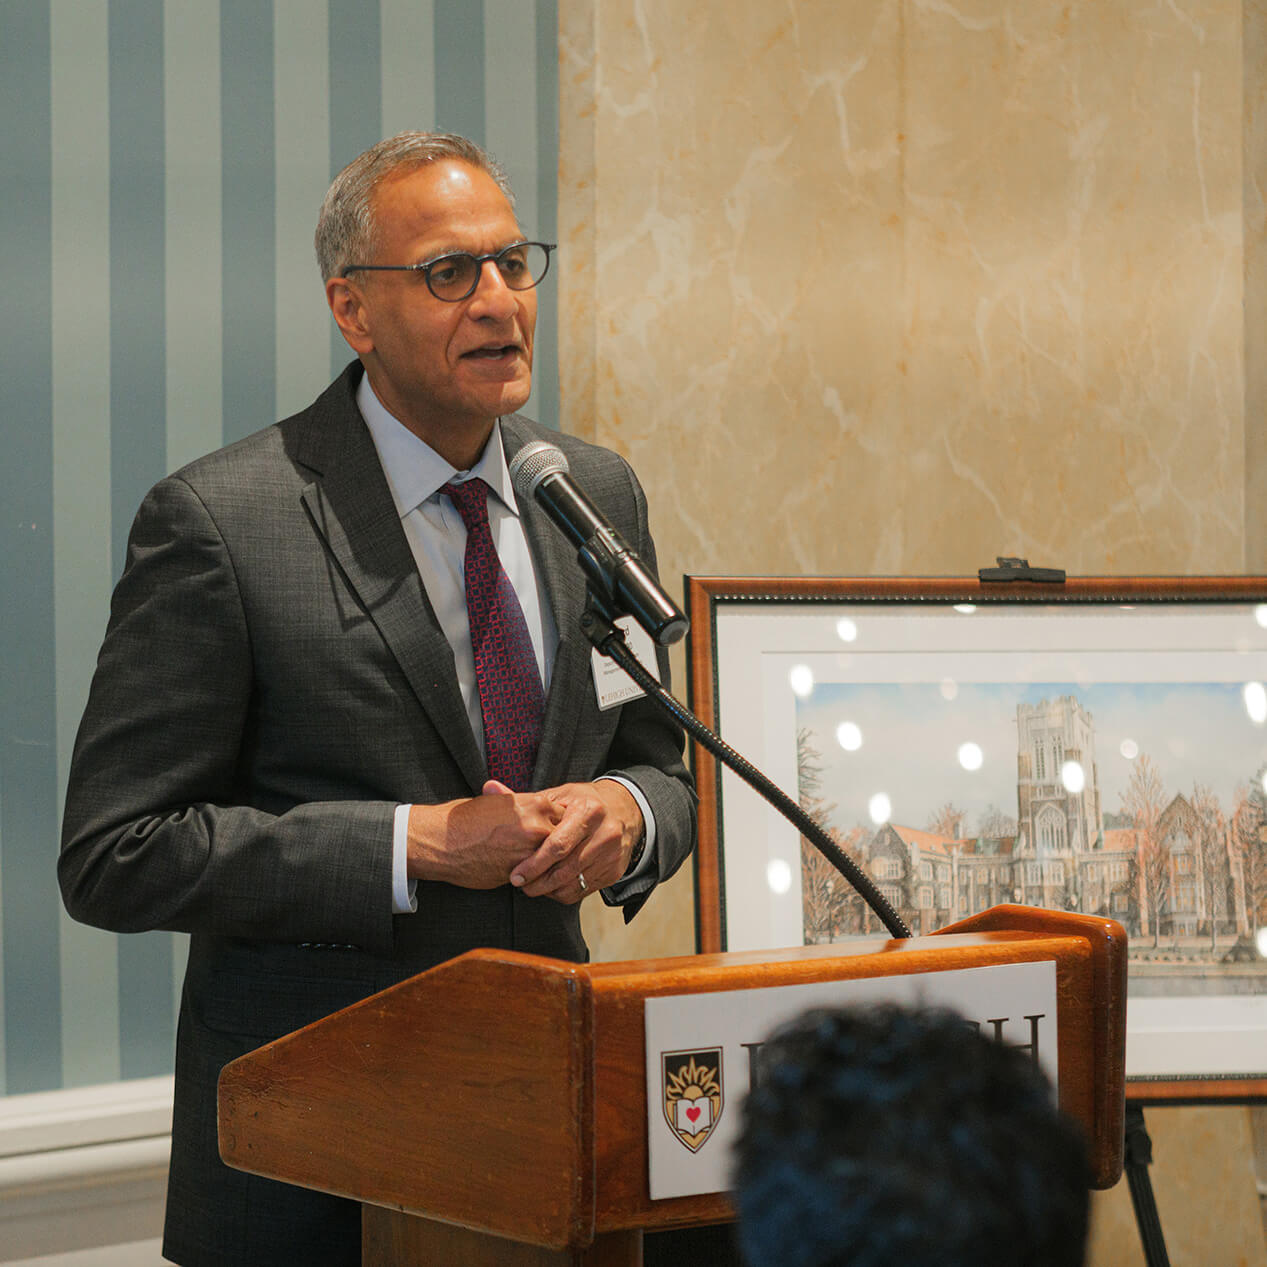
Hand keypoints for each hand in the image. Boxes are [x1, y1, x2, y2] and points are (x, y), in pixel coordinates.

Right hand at [406, 789, 560, 888]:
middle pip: (564, 838)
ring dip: (549, 862)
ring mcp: (529, 852)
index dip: (561, 824)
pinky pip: (536, 875)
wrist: (443, 841)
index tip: (558, 829)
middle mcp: (537, 827)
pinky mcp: (520, 873)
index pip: (564, 815)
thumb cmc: (467, 818)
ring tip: (545, 863)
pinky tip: (529, 873)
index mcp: (535, 804)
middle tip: (557, 849)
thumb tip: (543, 809)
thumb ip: (525, 806)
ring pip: (552, 860)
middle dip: (560, 844)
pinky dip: (535, 875)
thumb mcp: (500, 802)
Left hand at [506, 779, 643, 902]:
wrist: (624, 810)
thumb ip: (524, 798)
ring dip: (549, 890)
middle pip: (565, 869)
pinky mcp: (615, 871)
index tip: (514, 875)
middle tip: (519, 884)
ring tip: (532, 886)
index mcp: (589, 811)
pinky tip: (552, 885)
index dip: (533, 863)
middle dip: (538, 882)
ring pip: (574, 884)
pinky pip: (583, 891)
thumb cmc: (582, 802)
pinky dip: (564, 892)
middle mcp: (605, 833)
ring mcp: (613, 855)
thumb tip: (488, 786)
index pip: (558, 845)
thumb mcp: (558, 796)